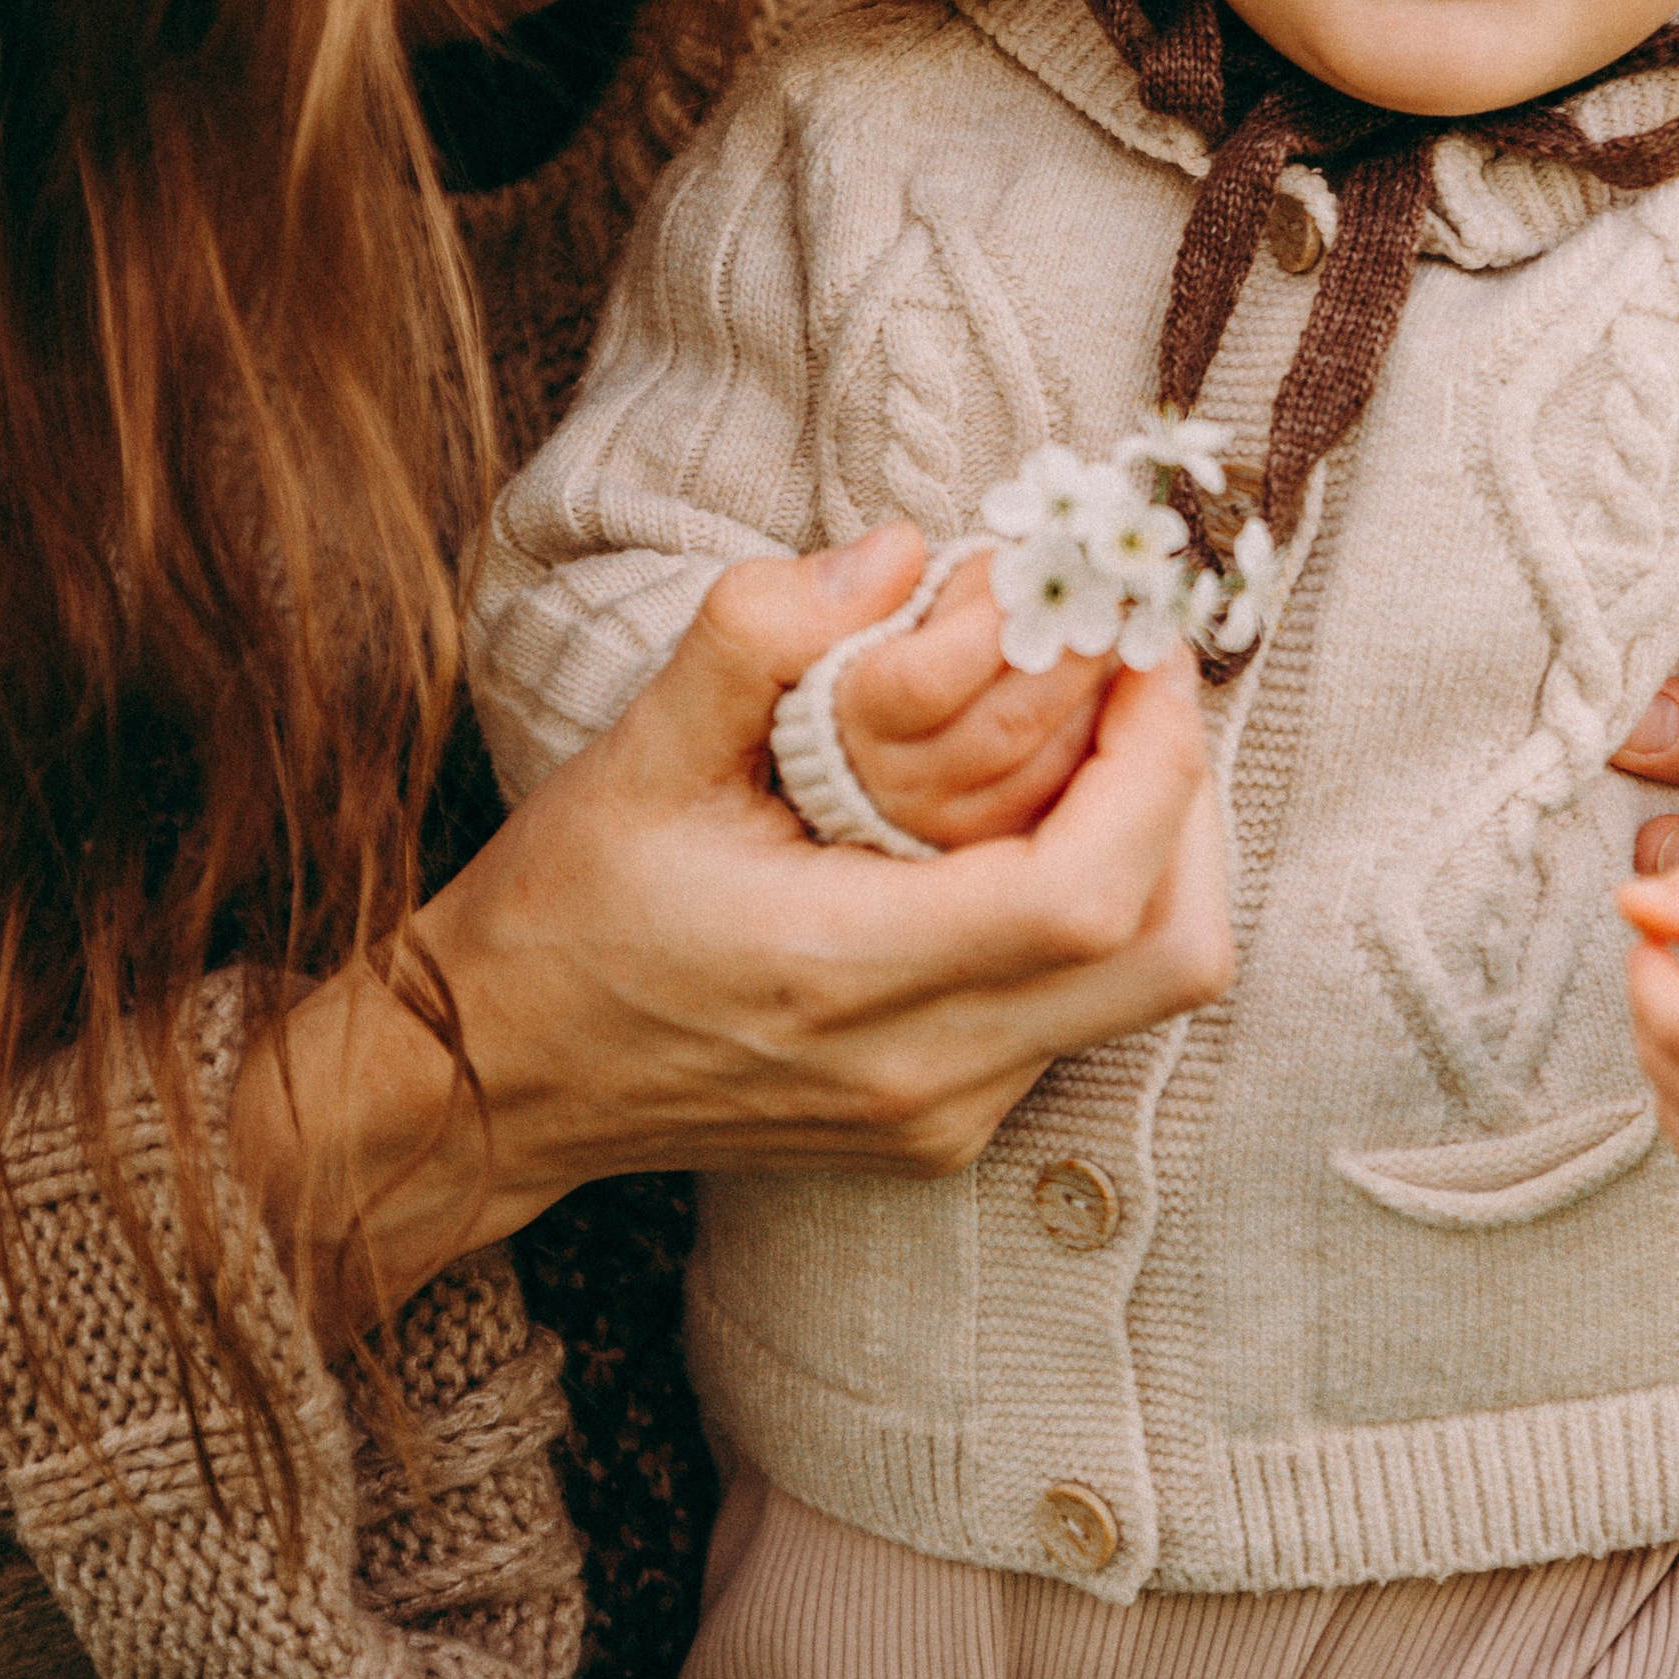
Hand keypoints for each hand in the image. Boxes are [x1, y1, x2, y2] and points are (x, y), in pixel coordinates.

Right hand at [233, 527, 1228, 1340]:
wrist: (493, 1079)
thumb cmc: (562, 913)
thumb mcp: (635, 754)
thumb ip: (756, 639)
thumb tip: (897, 553)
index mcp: (847, 976)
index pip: (1091, 891)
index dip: (1156, 759)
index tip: (1141, 648)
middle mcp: (921, 1070)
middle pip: (1167, 950)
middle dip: (1185, 797)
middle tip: (1139, 681)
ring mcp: (942, 1113)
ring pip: (1147, 988)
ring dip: (1158, 850)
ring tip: (1102, 735)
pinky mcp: (943, 1125)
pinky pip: (1087, 1011)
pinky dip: (1104, 903)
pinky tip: (1039, 816)